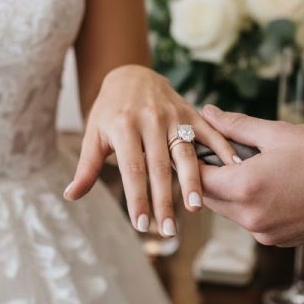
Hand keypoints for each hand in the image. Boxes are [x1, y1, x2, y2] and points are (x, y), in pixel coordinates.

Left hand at [64, 66, 238, 236]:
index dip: (138, 198)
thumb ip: (87, 167)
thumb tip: (70, 195)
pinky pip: (208, 132)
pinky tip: (233, 167)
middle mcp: (150, 120)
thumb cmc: (109, 111)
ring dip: (192, 181)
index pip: (132, 169)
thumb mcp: (93, 135)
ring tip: (195, 207)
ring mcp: (173, 115)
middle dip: (163, 200)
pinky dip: (222, 148)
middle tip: (168, 230)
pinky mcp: (190, 112)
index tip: (142, 225)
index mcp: (123, 126)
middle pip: (159, 167)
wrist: (131, 74)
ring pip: (185, 152)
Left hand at [199, 105, 303, 245]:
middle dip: (208, 176)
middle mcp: (248, 216)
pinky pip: (249, 220)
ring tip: (241, 166)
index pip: (198, 177)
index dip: (192, 160)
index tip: (196, 145)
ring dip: (228, 190)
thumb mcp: (279, 133)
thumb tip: (208, 113)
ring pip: (228, 210)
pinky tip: (264, 185)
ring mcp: (262, 232)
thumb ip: (237, 125)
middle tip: (214, 153)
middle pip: (210, 197)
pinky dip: (248, 203)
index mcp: (244, 188)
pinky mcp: (276, 240)